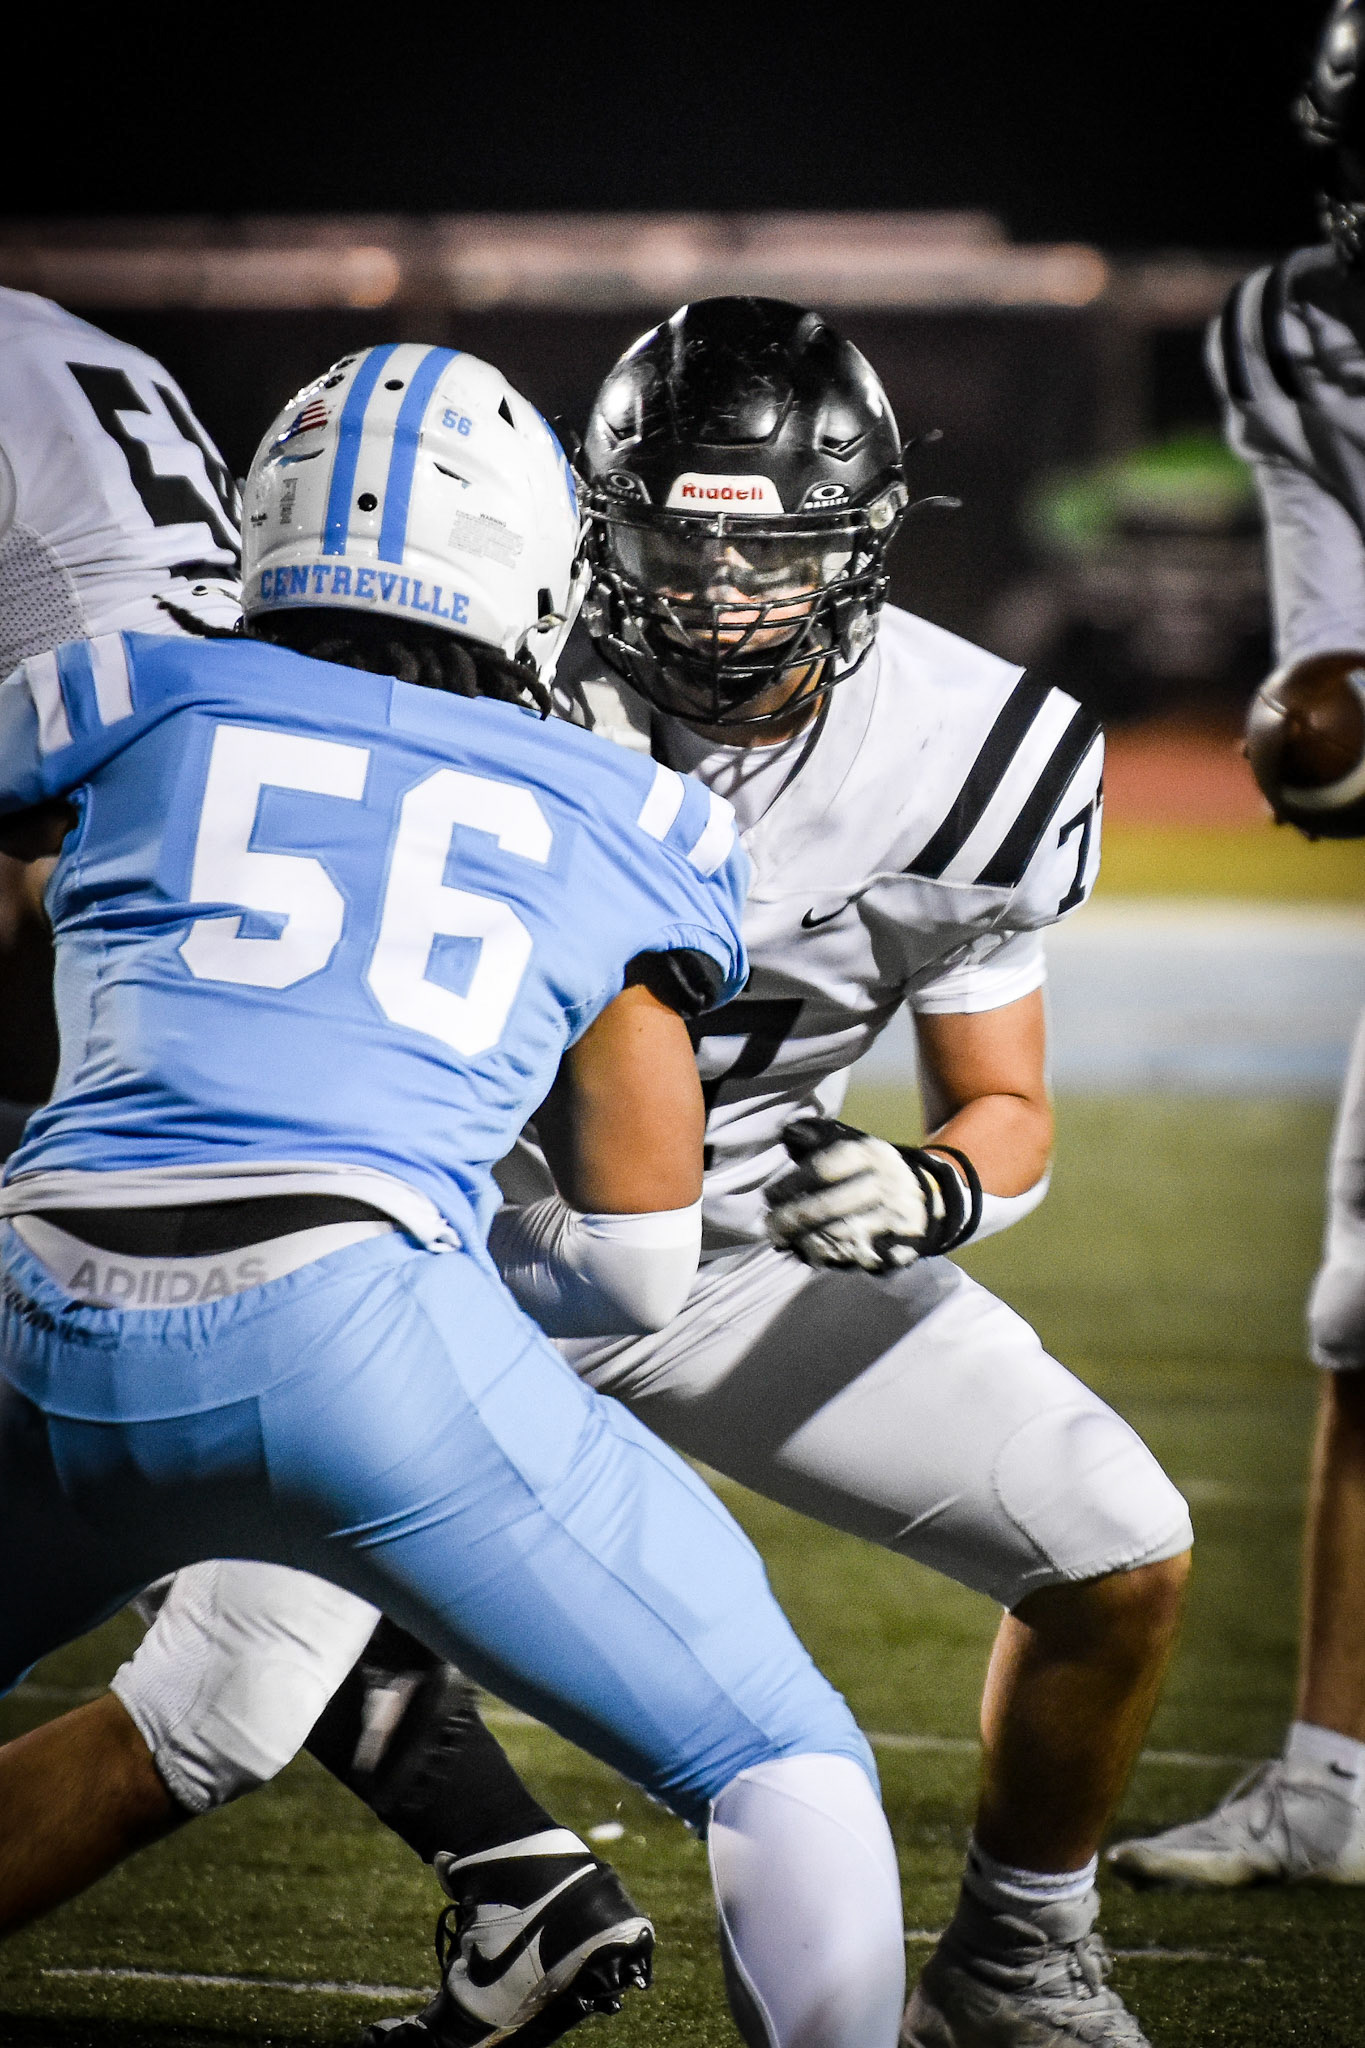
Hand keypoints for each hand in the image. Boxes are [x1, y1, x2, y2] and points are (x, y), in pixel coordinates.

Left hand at [764, 1117, 976, 1273]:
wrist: (926, 1198)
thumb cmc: (870, 1171)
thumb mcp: (851, 1144)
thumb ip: (817, 1137)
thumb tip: (787, 1132)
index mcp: (872, 1154)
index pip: (823, 1169)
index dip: (791, 1185)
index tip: (770, 1196)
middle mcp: (887, 1184)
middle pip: (828, 1207)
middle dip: (791, 1220)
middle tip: (770, 1227)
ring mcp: (896, 1219)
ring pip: (840, 1237)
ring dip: (806, 1243)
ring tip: (786, 1242)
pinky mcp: (902, 1249)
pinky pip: (859, 1260)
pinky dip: (832, 1260)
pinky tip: (812, 1255)